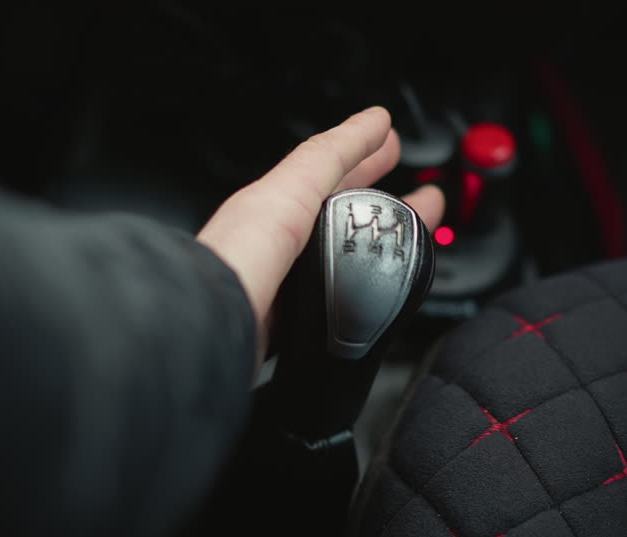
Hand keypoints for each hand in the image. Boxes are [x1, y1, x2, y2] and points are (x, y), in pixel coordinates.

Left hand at [198, 107, 444, 365]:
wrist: (208, 325)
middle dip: (377, 205)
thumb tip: (372, 120)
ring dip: (370, 249)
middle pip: (337, 216)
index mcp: (273, 205)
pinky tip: (364, 294)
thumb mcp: (289, 191)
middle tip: (417, 199)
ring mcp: (280, 284)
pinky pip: (328, 298)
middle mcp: (275, 243)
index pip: (328, 171)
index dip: (363, 155)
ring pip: (337, 259)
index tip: (392, 143)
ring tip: (403, 245)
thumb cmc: (235, 257)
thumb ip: (326, 157)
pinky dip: (353, 289)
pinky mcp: (285, 323)